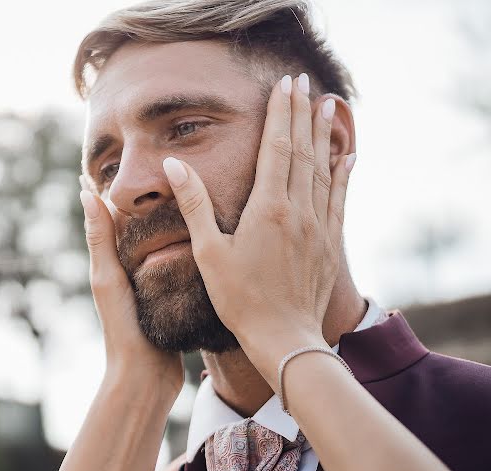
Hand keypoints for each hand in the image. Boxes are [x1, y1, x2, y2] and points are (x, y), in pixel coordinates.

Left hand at [79, 180, 183, 405]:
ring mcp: (152, 285)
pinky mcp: (171, 298)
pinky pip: (178, 265)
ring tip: (188, 192)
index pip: (111, 216)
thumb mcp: (109, 279)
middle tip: (163, 167)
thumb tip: (86, 193)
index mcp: (112, 263)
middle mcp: (130, 271)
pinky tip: (206, 237)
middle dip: (146, 200)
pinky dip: (187, 248)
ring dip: (169, 221)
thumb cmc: (123, 329)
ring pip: (161, 243)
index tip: (119, 159)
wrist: (145, 377)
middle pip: (137, 227)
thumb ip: (100, 240)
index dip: (112, 190)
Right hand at [161, 74, 354, 387]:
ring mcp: (318, 226)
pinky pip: (338, 198)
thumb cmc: (239, 299)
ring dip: (324, 135)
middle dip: (302, 113)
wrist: (284, 337)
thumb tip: (174, 165)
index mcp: (267, 209)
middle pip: (302, 150)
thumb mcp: (208, 253)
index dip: (280, 113)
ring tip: (327, 106)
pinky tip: (347, 157)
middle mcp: (298, 210)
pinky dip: (342, 172)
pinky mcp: (328, 242)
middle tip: (303, 83)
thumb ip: (195, 205)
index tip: (283, 85)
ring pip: (324, 169)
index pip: (276, 148)